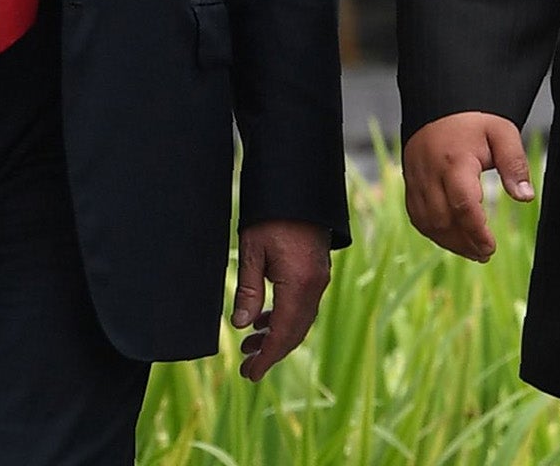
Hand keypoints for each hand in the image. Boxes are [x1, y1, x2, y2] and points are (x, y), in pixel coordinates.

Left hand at [232, 219, 331, 382]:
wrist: (298, 185)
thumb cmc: (271, 215)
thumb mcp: (252, 252)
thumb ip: (248, 290)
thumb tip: (240, 324)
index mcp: (299, 285)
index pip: (283, 333)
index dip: (267, 357)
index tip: (250, 374)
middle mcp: (315, 286)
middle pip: (295, 332)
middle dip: (271, 352)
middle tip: (247, 368)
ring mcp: (319, 278)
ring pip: (299, 319)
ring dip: (276, 335)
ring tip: (249, 344)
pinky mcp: (316, 270)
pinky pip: (303, 304)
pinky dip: (284, 317)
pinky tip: (263, 319)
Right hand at [402, 111, 533, 262]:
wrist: (440, 102)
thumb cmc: (475, 119)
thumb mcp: (503, 133)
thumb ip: (514, 164)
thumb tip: (525, 197)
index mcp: (455, 161)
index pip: (463, 206)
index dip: (477, 232)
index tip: (492, 247)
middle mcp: (430, 173)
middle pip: (442, 220)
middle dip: (464, 243)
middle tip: (486, 253)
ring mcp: (416, 179)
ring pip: (427, 223)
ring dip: (449, 242)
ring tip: (472, 250)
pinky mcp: (410, 183)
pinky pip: (417, 216)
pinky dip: (433, 232)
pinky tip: (452, 238)